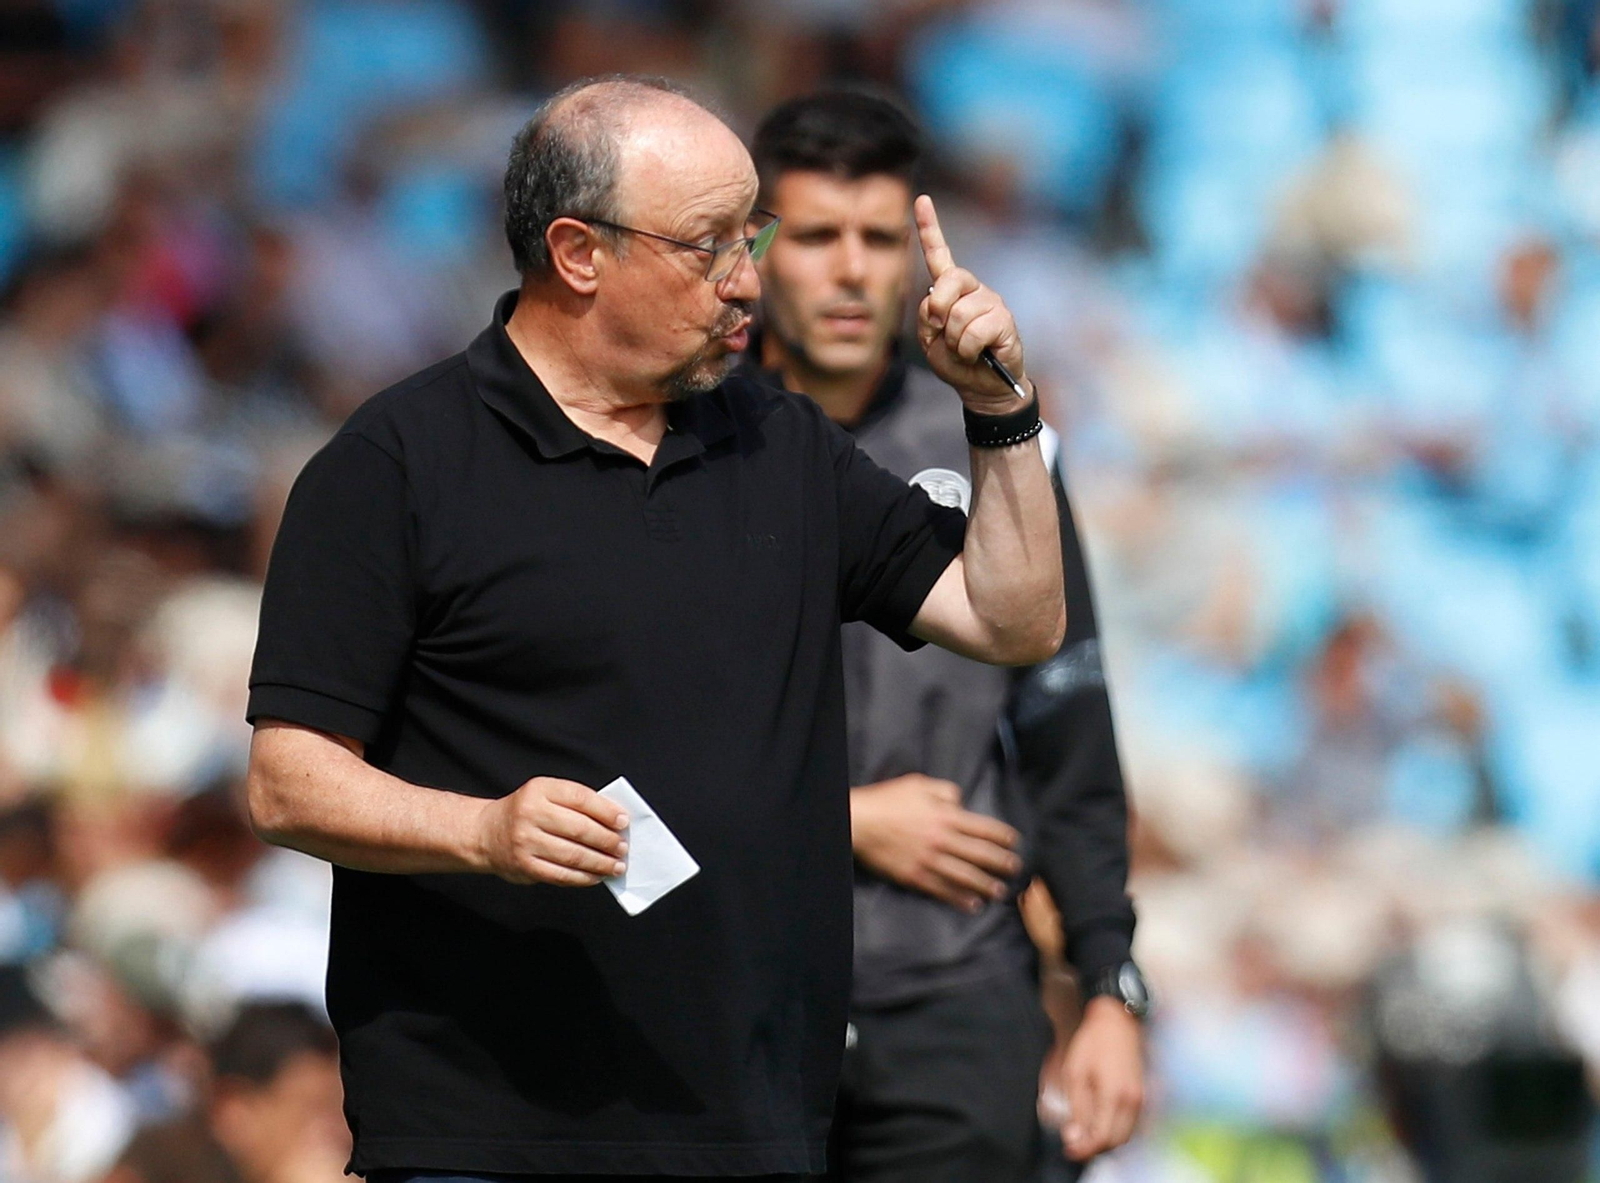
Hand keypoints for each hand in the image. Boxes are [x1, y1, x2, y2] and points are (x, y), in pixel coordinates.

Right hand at [475, 776, 628, 885]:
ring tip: (616, 865)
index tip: (624, 822)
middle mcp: (530, 814)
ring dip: (600, 862)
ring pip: (572, 855)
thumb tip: (615, 821)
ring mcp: (525, 841)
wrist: (486, 833)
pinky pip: (561, 875)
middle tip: (622, 847)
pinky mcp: (524, 866)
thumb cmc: (526, 813)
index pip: (580, 798)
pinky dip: (583, 877)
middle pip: (579, 828)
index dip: (606, 811)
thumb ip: (575, 803)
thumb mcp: (545, 795)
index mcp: (540, 789)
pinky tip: (596, 877)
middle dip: (607, 840)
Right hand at [850, 773, 1020, 911]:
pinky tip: (972, 904)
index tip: (1014, 842)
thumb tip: (960, 801)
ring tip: (1000, 891)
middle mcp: (942, 839)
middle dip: (1002, 862)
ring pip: (966, 876)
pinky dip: (960, 898)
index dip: (1002, 836)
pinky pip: (943, 890)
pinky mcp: (915, 876)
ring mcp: (929, 860)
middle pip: (981, 854)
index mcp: (945, 815)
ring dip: (986, 885)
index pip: (983, 828)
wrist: (859, 821)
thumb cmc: (887, 800)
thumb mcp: (918, 784)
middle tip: (1016, 868)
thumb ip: (944, 790)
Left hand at [914, 194, 1026, 411]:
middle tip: (942, 332)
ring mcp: (990, 302)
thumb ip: (927, 316)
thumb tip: (942, 306)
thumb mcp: (929, 339)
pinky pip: (974, 332)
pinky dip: (968, 350)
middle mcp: (973, 289)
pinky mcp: (1004, 320)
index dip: (929, 227)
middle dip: (937, 311)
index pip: (939, 254)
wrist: (981, 387)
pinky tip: (978, 354)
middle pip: (947, 283)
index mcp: (951, 289)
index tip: (921, 199)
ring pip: (958, 315)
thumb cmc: (955, 361)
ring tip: (964, 350)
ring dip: (953, 341)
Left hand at [1042, 996, 1145, 1161]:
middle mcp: (1133, 1102)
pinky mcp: (1143, 1095)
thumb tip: (1074, 1136)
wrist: (1118, 1021)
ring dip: (1106, 1141)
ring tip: (1084, 1134)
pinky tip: (1100, 1122)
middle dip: (1094, 1148)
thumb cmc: (1093, 1043)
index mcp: (1114, 1096)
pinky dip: (1116, 1130)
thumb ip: (1077, 1108)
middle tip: (1074, 1144)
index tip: (1068, 1148)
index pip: (1101, 1137)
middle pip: (1115, 1141)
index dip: (1083, 1148)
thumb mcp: (1075, 1074)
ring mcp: (1141, 1099)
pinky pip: (1131, 1124)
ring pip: (1126, 1136)